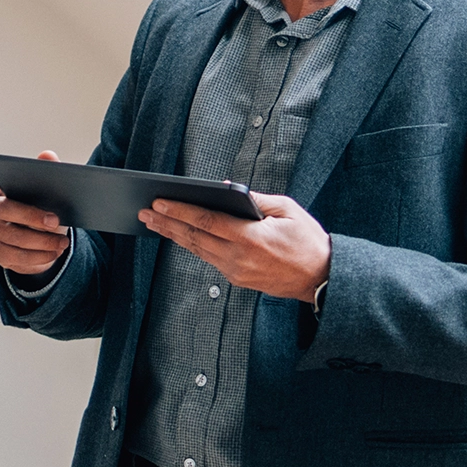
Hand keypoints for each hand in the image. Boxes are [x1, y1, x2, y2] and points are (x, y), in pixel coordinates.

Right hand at [0, 150, 70, 276]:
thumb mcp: (50, 192)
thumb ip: (49, 171)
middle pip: (5, 210)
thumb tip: (47, 155)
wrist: (44, 241)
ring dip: (42, 241)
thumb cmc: (43, 210)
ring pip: (14, 238)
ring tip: (62, 241)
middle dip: (31, 216)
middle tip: (55, 221)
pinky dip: (39, 256)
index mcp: (2, 190)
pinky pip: (17, 257)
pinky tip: (54, 252)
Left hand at [140, 191, 330, 302]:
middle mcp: (239, 258)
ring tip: (155, 223)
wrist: (321, 278)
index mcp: (250, 238)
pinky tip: (181, 236)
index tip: (159, 202)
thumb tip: (225, 187)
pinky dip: (193, 245)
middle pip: (194, 238)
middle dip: (167, 223)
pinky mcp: (238, 280)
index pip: (206, 221)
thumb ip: (254, 199)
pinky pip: (209, 259)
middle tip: (145, 212)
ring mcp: (236, 272)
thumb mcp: (286, 209)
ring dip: (175, 235)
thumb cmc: (307, 240)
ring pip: (198, 250)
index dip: (180, 211)